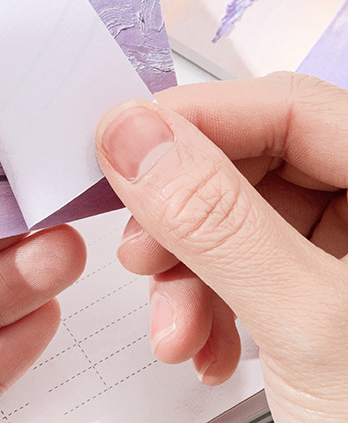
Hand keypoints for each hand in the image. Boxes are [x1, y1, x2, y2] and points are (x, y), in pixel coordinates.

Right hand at [95, 72, 347, 422]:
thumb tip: (133, 135)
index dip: (198, 119)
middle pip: (258, 165)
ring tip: (173, 327)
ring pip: (243, 220)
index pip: (291, 108)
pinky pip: (252, 265)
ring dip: (190, 271)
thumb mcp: (306, 326)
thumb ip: (214, 220)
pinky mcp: (330, 288)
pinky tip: (202, 343)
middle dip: (186, 217)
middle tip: (141, 248)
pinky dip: (212, 301)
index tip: (123, 145)